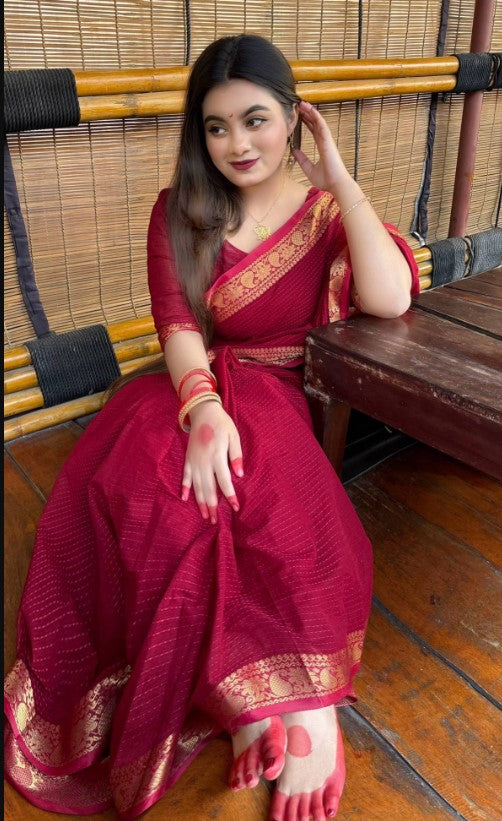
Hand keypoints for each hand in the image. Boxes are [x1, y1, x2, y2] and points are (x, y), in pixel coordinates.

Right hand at [181, 400, 243, 523]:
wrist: (202, 411)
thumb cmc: (222, 423)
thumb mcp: (234, 436)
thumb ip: (236, 455)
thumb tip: (239, 475)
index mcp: (217, 456)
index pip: (224, 481)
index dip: (230, 496)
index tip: (235, 508)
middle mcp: (204, 462)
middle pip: (208, 488)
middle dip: (213, 506)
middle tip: (216, 522)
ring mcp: (194, 461)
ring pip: (197, 486)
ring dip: (200, 502)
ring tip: (205, 516)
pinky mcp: (188, 459)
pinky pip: (185, 476)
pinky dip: (185, 488)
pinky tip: (184, 499)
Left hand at [293, 101, 348, 192]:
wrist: (336, 185)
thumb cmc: (326, 179)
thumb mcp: (309, 169)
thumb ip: (302, 159)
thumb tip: (294, 151)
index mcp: (322, 147)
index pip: (313, 130)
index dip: (307, 121)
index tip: (300, 114)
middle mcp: (325, 142)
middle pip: (315, 123)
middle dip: (308, 114)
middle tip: (299, 105)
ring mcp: (327, 140)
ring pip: (318, 122)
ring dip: (311, 112)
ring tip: (303, 103)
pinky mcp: (329, 141)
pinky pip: (322, 126)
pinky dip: (317, 117)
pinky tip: (311, 109)